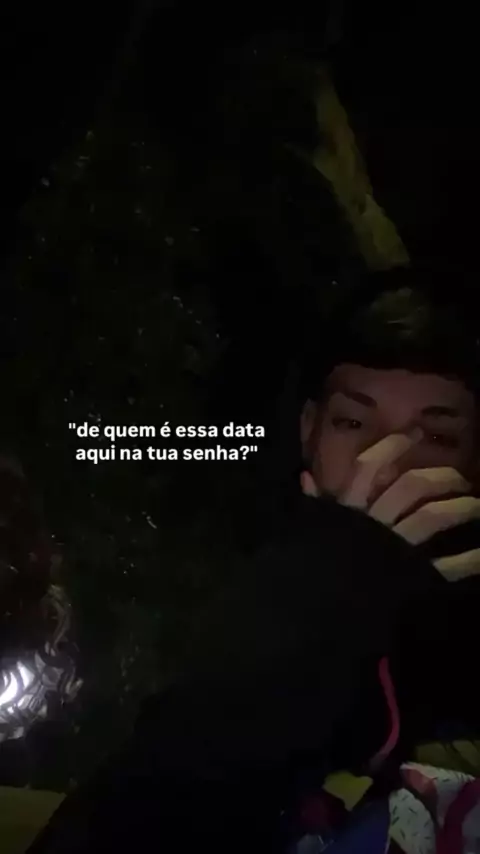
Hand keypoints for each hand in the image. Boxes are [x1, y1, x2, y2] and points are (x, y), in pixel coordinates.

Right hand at [301, 432, 479, 581]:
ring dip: (461, 507)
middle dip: (439, 477)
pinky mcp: (414, 576)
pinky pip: (448, 564)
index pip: (368, 469)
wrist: (320, 613)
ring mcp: (397, 547)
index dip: (390, 448)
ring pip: (433, 515)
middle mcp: (376, 523)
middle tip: (458, 478)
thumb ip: (312, 505)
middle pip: (411, 486)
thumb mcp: (310, 531)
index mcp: (350, 511)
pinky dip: (471, 559)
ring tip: (477, 506)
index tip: (412, 433)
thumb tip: (304, 477)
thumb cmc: (313, 568)